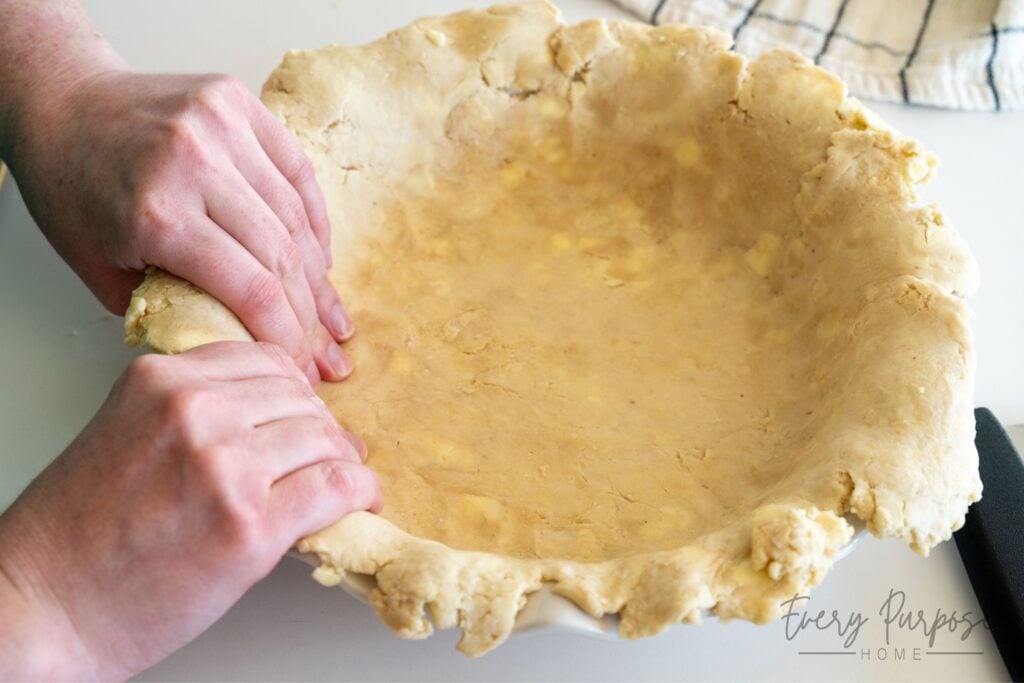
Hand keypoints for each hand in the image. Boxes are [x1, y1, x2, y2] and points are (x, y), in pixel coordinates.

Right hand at [0, 342, 380, 679]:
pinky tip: (358, 501)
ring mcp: (224, 465)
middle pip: (301, 398)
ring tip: (339, 482)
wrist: (46, 605)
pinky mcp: (250, 523)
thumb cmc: (81, 531)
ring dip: (341, 462)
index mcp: (163, 380)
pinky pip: (337, 486)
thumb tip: (279, 410)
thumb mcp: (129, 430)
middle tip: (324, 456)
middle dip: (320, 429)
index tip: (303, 417)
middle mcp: (195, 411)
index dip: (296, 393)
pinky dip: (359, 493)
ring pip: (325, 439)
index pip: (268, 360)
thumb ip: (195, 408)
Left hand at [8, 69, 351, 383]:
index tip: (300, 368)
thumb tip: (234, 350)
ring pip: (296, 217)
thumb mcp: (103, 272)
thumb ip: (170, 310)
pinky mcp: (239, 103)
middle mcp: (196, 164)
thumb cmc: (73, 190)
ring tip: (331, 316)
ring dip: (319, 276)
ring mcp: (222, 127)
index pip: (253, 290)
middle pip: (283, 256)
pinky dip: (315, 221)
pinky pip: (298, 171)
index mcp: (158, 214)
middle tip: (325, 354)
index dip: (287, 336)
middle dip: (310, 316)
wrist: (60, 105)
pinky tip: (321, 259)